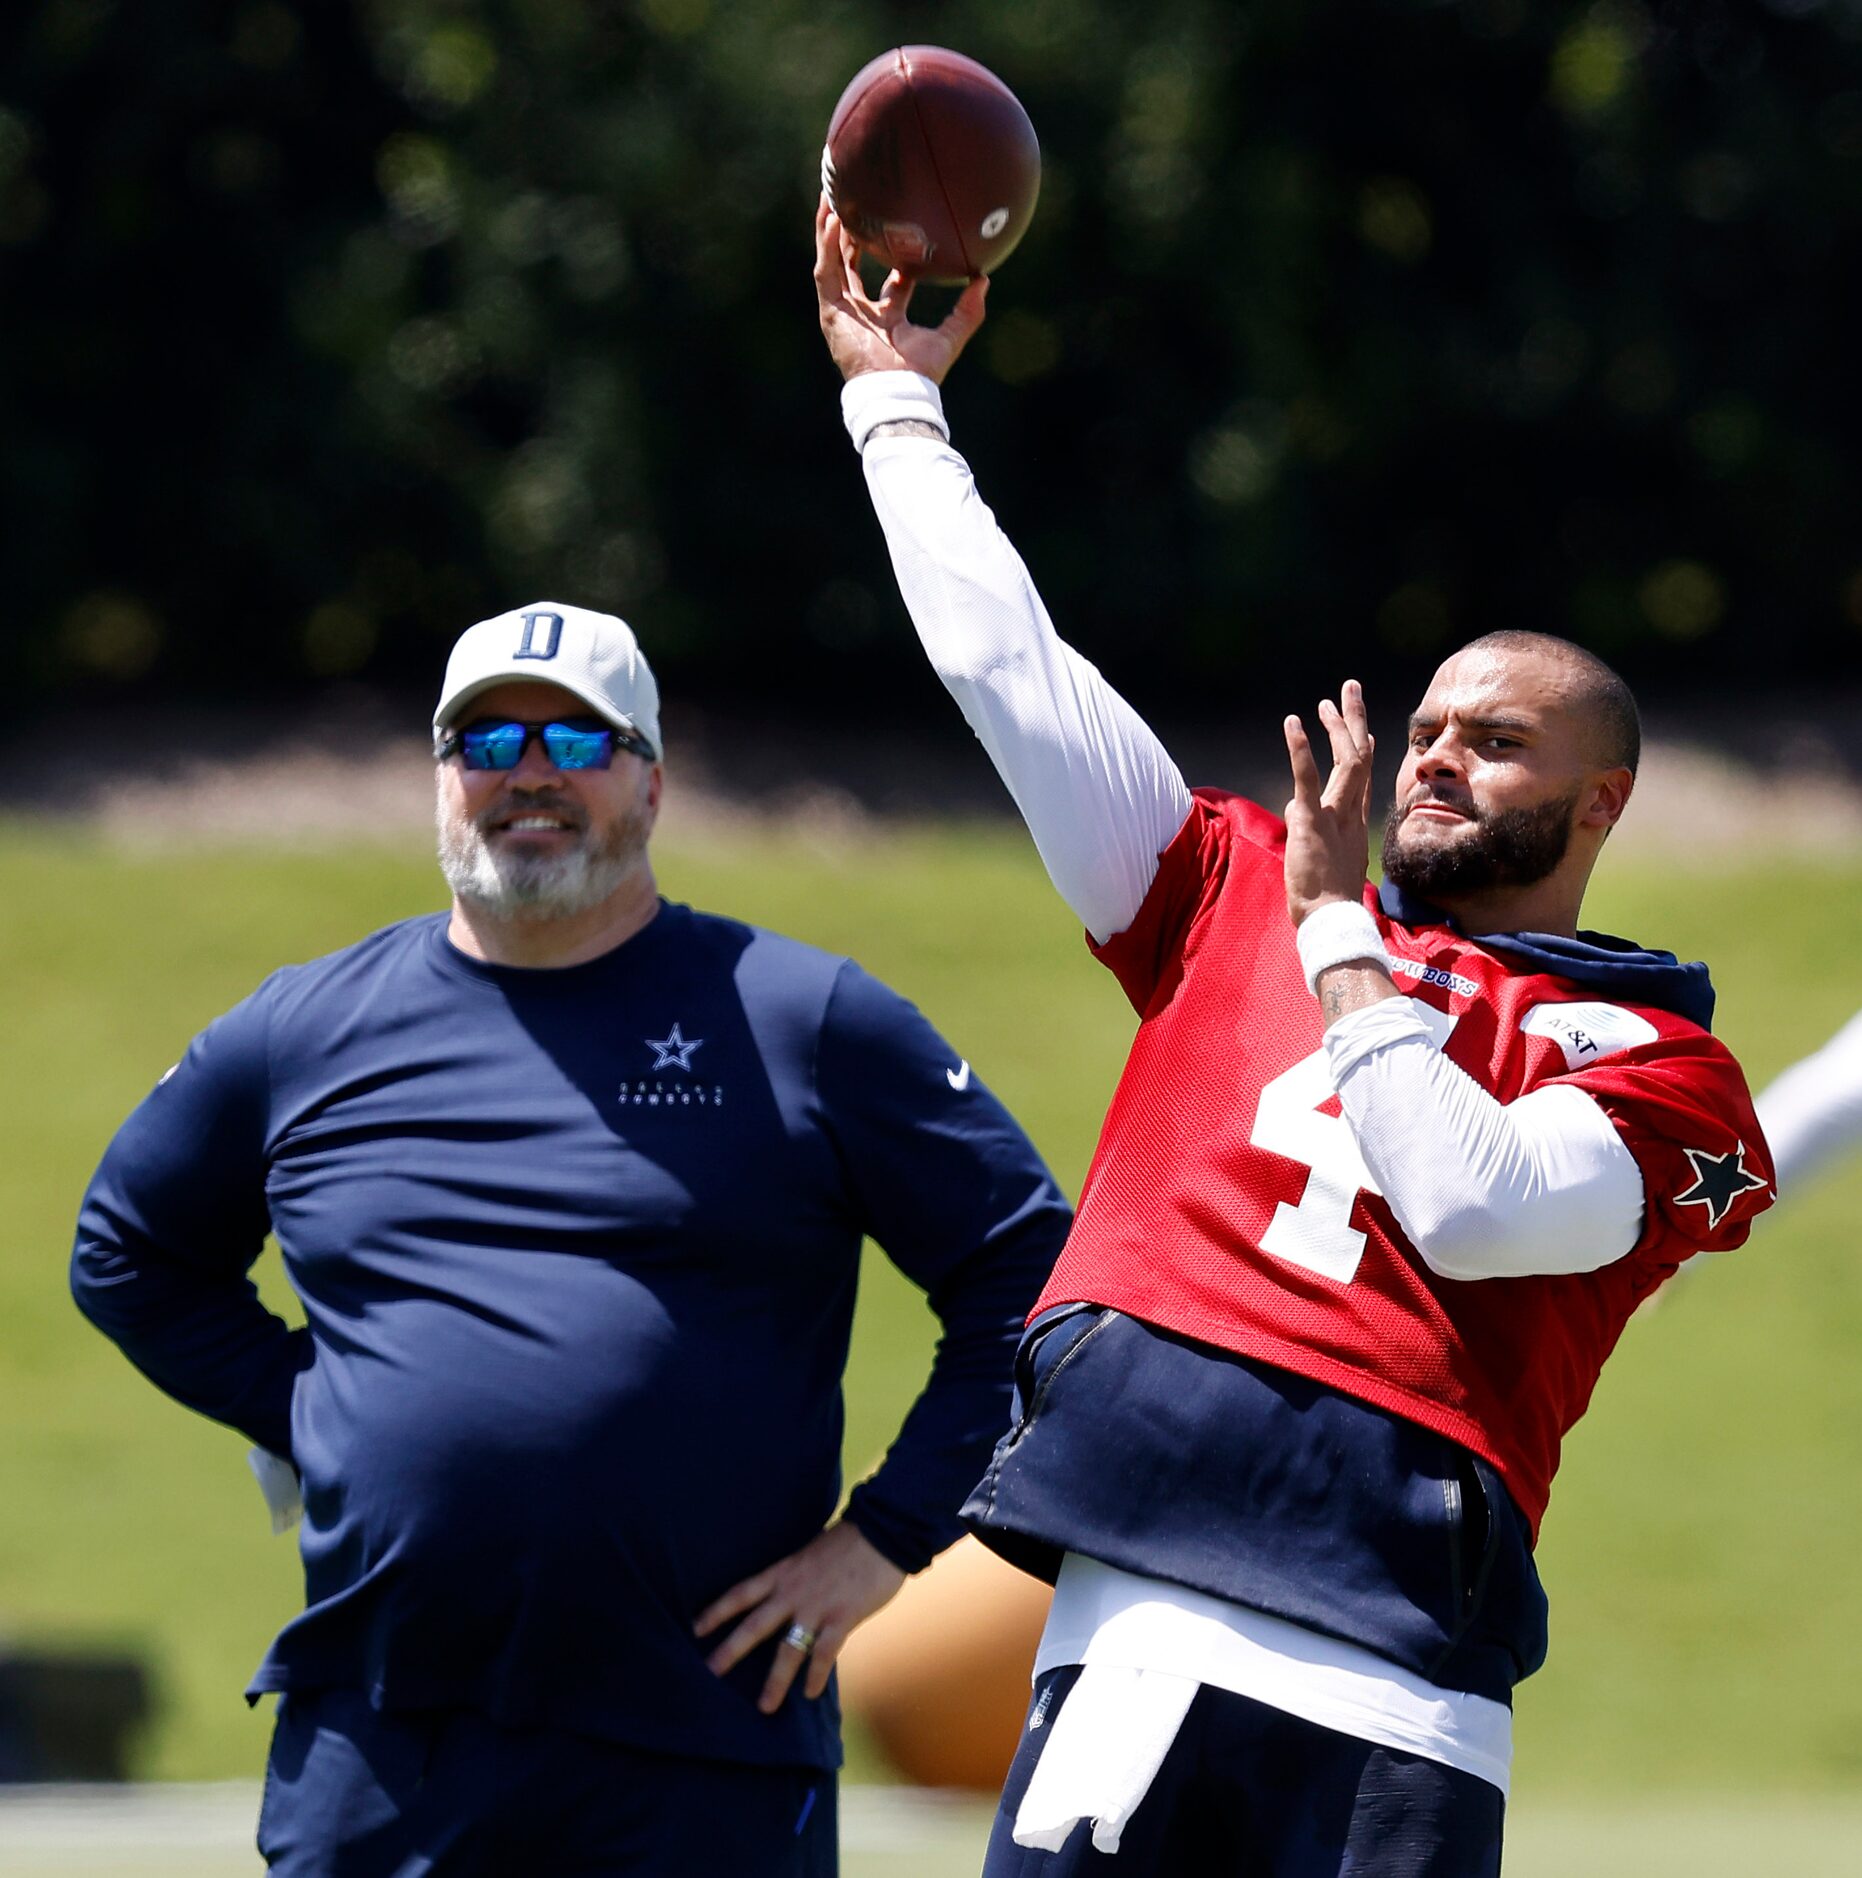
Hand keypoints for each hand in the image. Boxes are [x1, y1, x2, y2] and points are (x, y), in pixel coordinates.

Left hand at [694, 1518, 906, 1714]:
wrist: (882, 1530)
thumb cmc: (848, 1541)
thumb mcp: (810, 1554)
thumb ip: (795, 1577)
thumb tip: (785, 1596)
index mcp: (783, 1572)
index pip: (741, 1593)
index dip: (716, 1611)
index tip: (695, 1628)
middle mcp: (792, 1591)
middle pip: (754, 1625)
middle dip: (730, 1651)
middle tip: (709, 1673)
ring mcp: (817, 1606)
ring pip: (787, 1649)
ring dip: (775, 1680)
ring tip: (764, 1707)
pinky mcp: (842, 1617)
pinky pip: (824, 1653)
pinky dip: (816, 1675)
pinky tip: (811, 1693)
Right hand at [814, 195, 987, 383]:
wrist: (895, 390)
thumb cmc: (919, 374)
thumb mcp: (949, 337)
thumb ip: (968, 312)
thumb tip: (983, 281)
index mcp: (889, 318)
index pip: (892, 280)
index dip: (897, 256)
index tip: (905, 228)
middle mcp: (864, 313)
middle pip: (854, 265)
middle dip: (855, 234)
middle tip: (860, 201)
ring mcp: (844, 311)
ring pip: (833, 261)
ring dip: (832, 229)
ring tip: (834, 194)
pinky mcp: (831, 311)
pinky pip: (826, 271)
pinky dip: (827, 245)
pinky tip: (833, 218)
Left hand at [1284, 678, 1375, 928]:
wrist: (1331, 920)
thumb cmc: (1326, 901)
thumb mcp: (1322, 860)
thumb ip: (1312, 829)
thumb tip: (1293, 807)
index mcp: (1354, 824)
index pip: (1363, 781)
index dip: (1365, 752)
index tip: (1367, 732)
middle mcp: (1350, 813)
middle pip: (1360, 758)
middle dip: (1355, 722)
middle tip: (1349, 690)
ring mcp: (1335, 814)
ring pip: (1345, 761)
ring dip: (1337, 726)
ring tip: (1327, 700)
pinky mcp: (1312, 819)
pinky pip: (1307, 778)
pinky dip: (1300, 748)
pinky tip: (1293, 722)